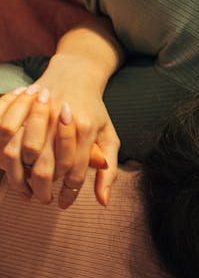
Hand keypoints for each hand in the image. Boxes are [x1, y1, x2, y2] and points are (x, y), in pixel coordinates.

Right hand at [0, 79, 118, 208]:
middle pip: (44, 168)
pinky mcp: (23, 105)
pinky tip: (10, 167)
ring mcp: (39, 112)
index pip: (75, 172)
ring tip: (25, 189)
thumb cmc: (94, 111)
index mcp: (86, 129)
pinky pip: (5, 134)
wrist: (76, 74)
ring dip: (19, 178)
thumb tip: (103, 202)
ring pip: (19, 154)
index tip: (62, 203)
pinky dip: (3, 154)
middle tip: (42, 199)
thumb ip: (108, 171)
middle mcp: (60, 121)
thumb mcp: (108, 136)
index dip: (68, 193)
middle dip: (42, 190)